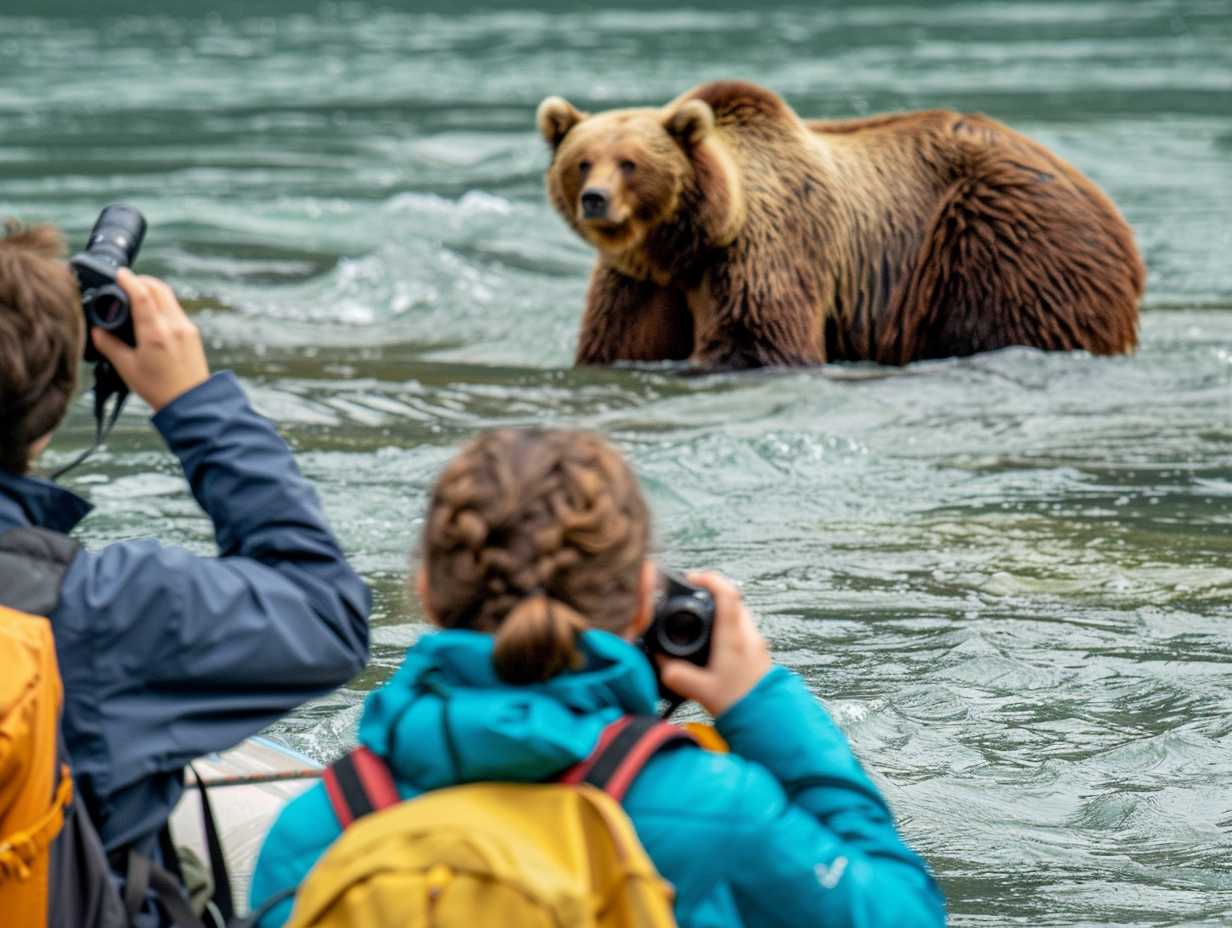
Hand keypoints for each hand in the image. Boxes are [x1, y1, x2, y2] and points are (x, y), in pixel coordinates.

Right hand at [91, 269, 209, 411]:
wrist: (191, 403)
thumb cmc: (158, 389)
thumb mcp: (127, 368)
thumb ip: (110, 346)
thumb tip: (97, 330)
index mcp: (155, 333)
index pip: (142, 295)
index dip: (129, 280)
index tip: (119, 272)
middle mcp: (174, 326)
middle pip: (159, 289)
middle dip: (141, 280)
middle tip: (126, 282)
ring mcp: (187, 328)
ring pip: (169, 297)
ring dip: (153, 290)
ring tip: (137, 294)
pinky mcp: (193, 333)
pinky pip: (176, 309)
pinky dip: (162, 303)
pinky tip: (152, 311)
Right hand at [657, 571, 772, 717]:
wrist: (768, 720)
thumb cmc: (740, 704)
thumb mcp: (701, 691)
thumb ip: (677, 676)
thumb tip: (660, 663)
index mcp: (734, 637)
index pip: (727, 594)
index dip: (709, 579)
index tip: (692, 578)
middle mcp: (748, 634)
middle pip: (733, 599)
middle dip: (712, 594)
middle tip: (692, 598)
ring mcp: (757, 642)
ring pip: (739, 614)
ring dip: (721, 611)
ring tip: (700, 621)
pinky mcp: (759, 653)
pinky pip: (743, 629)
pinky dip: (727, 627)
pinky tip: (714, 643)